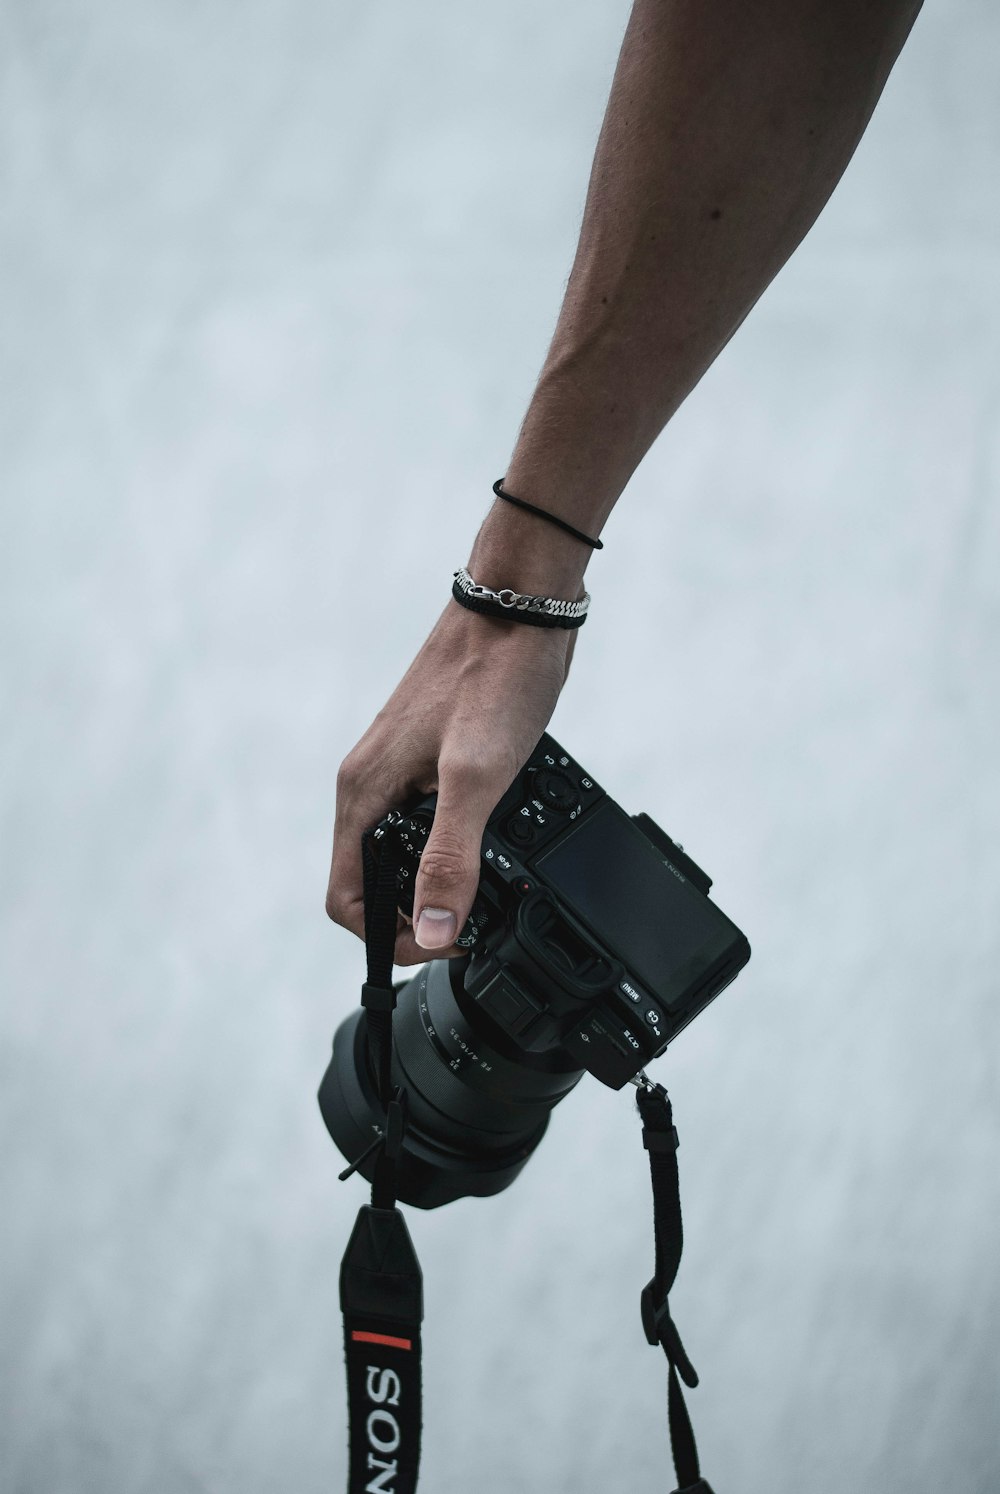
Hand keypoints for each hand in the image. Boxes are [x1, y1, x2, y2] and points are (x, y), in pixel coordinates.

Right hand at [325, 598, 578, 964]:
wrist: (521, 607)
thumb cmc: (494, 677)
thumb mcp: (476, 779)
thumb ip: (450, 858)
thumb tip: (434, 930)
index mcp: (363, 793)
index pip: (346, 899)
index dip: (391, 935)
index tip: (446, 939)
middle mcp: (371, 785)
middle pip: (372, 882)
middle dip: (415, 916)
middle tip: (472, 924)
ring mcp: (401, 770)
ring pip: (401, 852)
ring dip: (436, 883)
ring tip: (486, 893)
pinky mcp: (432, 758)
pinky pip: (428, 822)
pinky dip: (455, 847)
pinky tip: (495, 844)